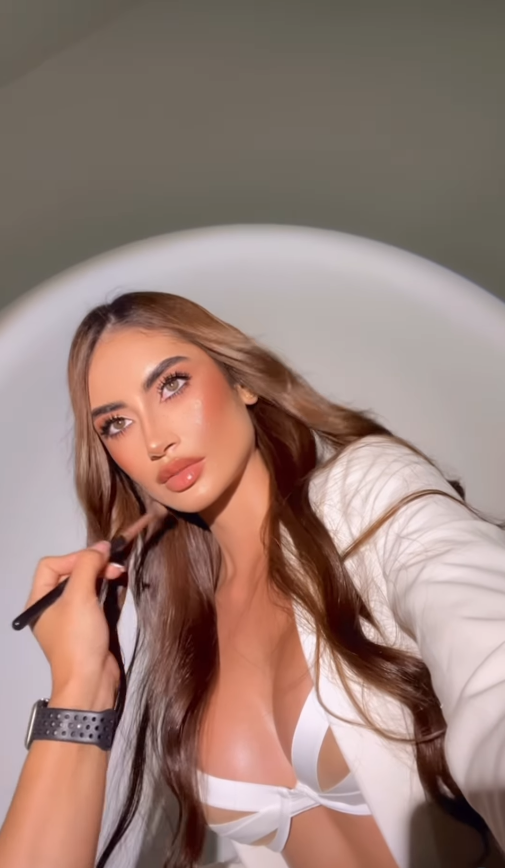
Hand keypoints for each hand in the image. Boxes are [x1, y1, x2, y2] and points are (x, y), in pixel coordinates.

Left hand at [24, 542, 126, 709]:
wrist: (90, 681)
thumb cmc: (78, 641)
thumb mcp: (79, 597)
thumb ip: (88, 566)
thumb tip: (101, 546)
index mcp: (39, 601)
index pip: (51, 565)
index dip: (74, 557)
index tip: (97, 559)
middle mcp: (52, 608)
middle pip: (70, 573)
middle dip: (92, 565)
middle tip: (114, 566)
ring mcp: (71, 618)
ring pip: (85, 585)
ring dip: (102, 576)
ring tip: (120, 574)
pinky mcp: (88, 626)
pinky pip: (95, 599)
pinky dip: (106, 590)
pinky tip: (119, 586)